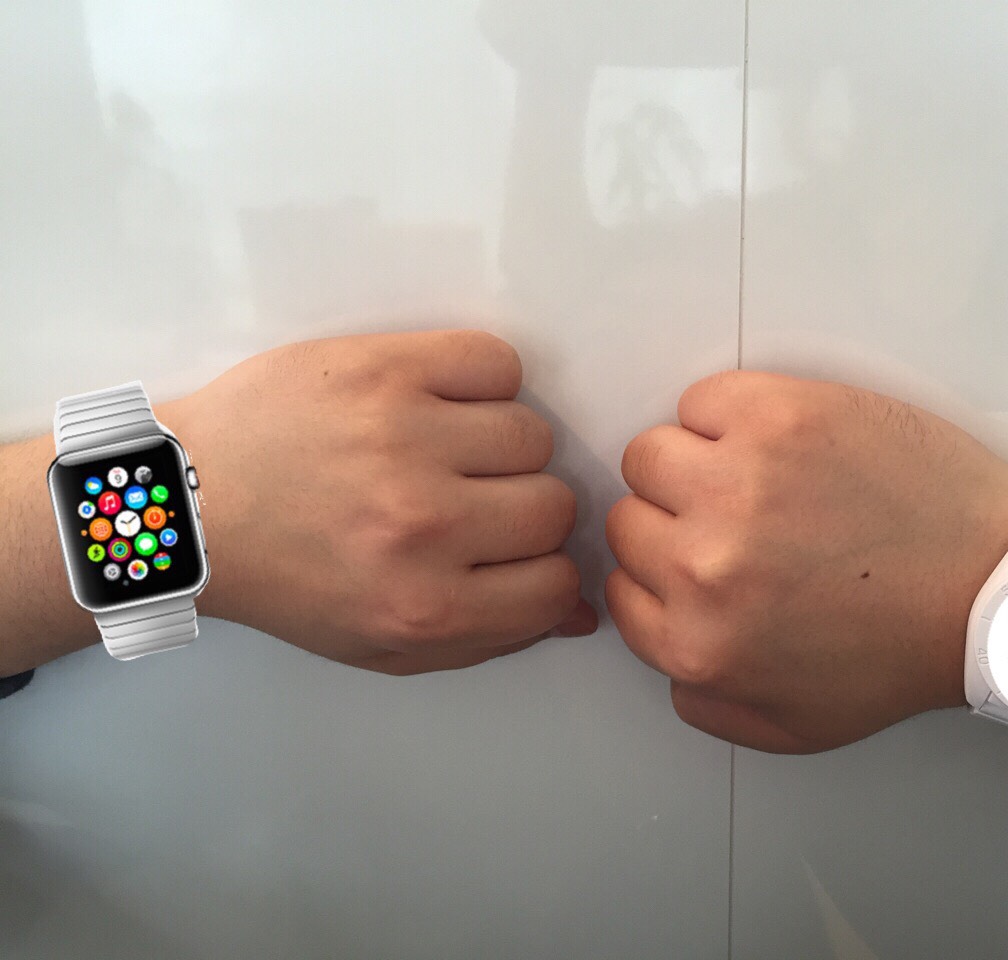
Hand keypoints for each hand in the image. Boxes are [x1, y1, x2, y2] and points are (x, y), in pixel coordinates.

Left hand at [164, 331, 596, 674]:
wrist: (190, 505)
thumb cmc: (290, 578)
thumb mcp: (385, 644)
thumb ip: (492, 637)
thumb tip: (585, 612)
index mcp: (423, 607)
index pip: (558, 583)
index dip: (541, 569)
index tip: (507, 555)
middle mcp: (421, 526)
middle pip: (554, 506)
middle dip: (520, 510)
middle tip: (468, 503)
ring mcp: (403, 439)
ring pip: (533, 435)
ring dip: (500, 447)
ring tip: (445, 450)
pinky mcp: (384, 368)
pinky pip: (497, 363)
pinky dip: (483, 382)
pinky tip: (441, 403)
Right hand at [606, 371, 1007, 751]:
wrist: (992, 589)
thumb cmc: (905, 651)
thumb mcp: (792, 725)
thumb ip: (703, 701)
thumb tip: (665, 648)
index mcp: (697, 642)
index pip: (621, 585)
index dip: (663, 571)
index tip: (699, 558)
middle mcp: (704, 565)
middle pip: (628, 515)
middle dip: (674, 519)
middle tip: (734, 520)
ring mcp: (738, 483)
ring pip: (651, 452)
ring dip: (689, 463)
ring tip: (751, 476)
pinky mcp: (779, 418)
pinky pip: (703, 399)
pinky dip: (727, 414)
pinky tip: (774, 442)